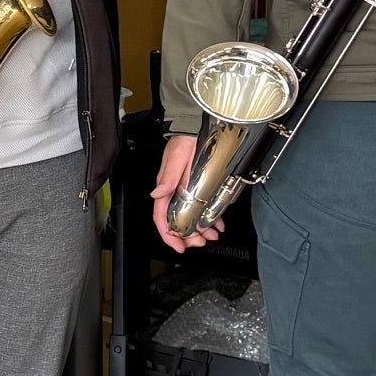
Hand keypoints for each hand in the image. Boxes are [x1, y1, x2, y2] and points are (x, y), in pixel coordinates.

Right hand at [151, 130, 221, 253]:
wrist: (196, 129)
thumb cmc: (182, 141)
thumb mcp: (175, 159)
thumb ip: (167, 177)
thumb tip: (156, 194)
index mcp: (166, 189)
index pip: (162, 218)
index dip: (168, 235)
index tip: (178, 246)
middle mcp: (175, 193)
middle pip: (178, 222)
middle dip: (189, 236)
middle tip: (201, 242)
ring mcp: (188, 192)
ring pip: (192, 218)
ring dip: (201, 230)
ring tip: (212, 235)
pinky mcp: (200, 188)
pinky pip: (204, 208)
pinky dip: (212, 218)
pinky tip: (218, 223)